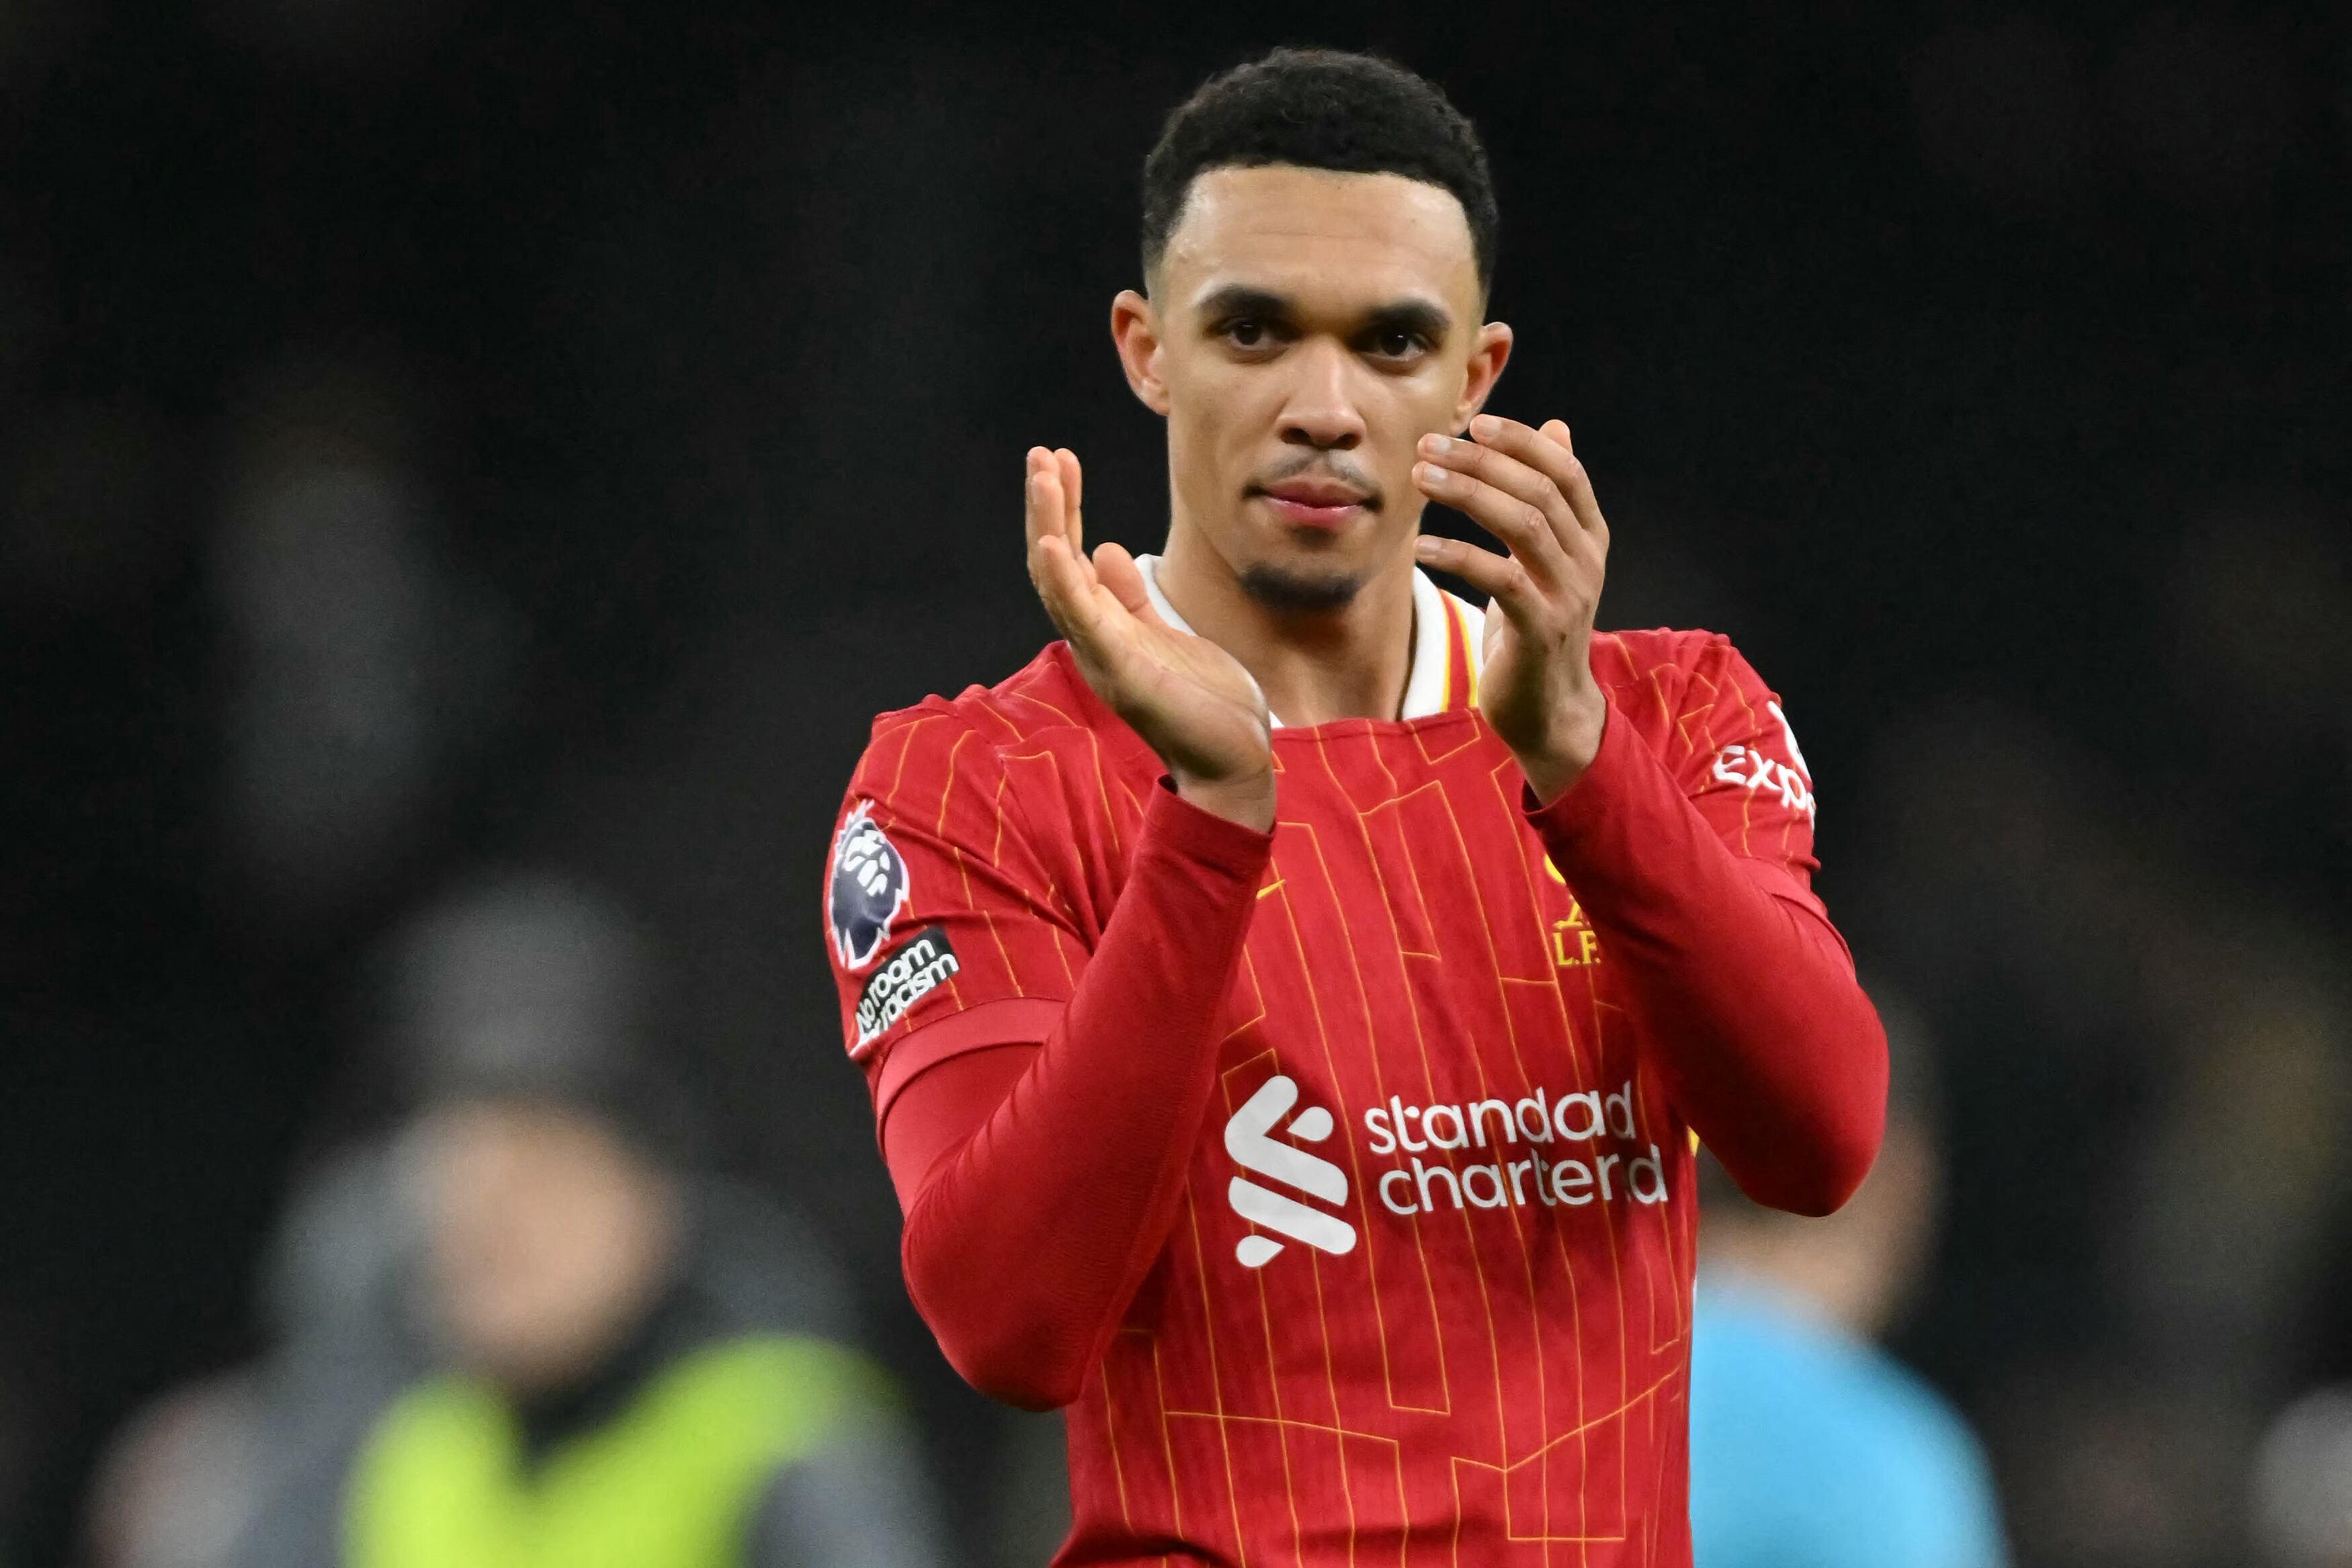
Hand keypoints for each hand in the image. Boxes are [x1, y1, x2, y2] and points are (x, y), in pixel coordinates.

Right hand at [1024, 446, 1275, 830]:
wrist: (1234, 761)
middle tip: (1040, 454)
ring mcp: (1104, 656)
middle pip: (1056, 564)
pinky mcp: (1122, 671)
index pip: (1074, 558)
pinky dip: (1063, 579)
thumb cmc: (1205, 704)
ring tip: (1043, 477)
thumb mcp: (1168, 635)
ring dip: (1048, 526)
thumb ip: (1132, 599)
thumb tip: (1105, 550)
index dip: (1067, 509)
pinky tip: (1052, 542)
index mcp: (1107, 628)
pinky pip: (1083, 620)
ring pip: (1060, 582)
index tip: (1062, 460)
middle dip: (1048, 507)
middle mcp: (1095, 640)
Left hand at [1411, 415, 1608, 803]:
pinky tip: (1421, 546)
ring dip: (1466, 494)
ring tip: (1418, 479)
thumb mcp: (1547, 559)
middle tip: (1427, 446)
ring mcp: (1568, 595)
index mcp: (1590, 538)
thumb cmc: (1537, 628)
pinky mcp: (1541, 630)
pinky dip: (1458, 556)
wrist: (1551, 712)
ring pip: (1524, 524)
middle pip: (1539, 491)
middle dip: (1481, 462)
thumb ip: (1550, 499)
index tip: (1477, 423)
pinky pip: (1500, 578)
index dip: (1523, 443)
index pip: (1566, 472)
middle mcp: (1586, 561)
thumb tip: (1556, 427)